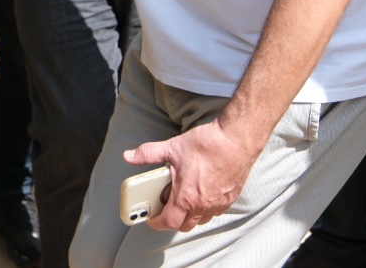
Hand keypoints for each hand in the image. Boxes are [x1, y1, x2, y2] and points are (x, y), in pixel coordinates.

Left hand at [124, 118, 259, 232]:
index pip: (169, 222)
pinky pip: (215, 212)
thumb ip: (148, 154)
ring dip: (190, 216)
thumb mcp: (171, 148)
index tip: (151, 219)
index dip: (157, 223)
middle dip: (173, 221)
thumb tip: (129, 156)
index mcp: (186, 197)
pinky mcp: (230, 199)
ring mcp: (218, 204)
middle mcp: (203, 205)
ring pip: (202, 220)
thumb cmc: (207, 145)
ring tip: (182, 201)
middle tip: (164, 209)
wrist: (236, 141)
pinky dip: (205, 209)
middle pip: (185, 225)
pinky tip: (200, 194)